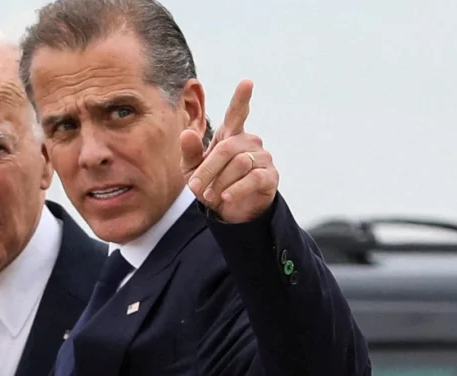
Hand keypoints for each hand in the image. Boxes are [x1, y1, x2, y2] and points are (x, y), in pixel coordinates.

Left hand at [180, 79, 278, 223]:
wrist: (229, 211)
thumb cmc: (211, 184)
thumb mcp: (193, 170)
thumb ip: (190, 152)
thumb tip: (186, 133)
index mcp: (230, 135)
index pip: (237, 113)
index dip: (241, 98)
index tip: (247, 82)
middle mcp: (249, 142)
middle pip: (227, 148)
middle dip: (208, 169)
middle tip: (195, 187)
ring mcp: (262, 158)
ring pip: (240, 163)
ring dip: (220, 182)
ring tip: (211, 196)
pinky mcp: (270, 176)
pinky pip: (253, 178)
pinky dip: (236, 189)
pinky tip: (226, 198)